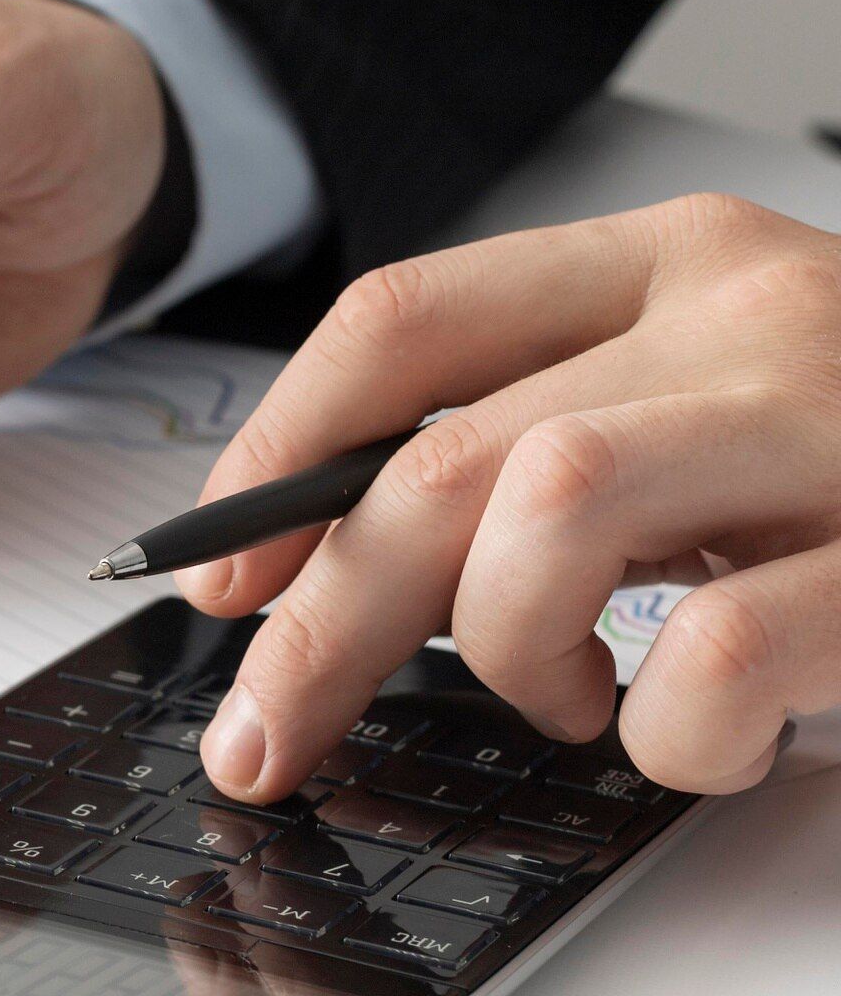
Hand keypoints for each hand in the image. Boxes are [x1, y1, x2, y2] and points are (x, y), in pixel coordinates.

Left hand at [184, 194, 840, 801]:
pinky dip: (663, 730)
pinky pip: (719, 654)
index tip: (218, 574)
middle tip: (265, 733)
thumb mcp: (687, 405)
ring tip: (563, 699)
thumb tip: (322, 564)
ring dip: (505, 651)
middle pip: (438, 454)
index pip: (400, 321)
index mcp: (661, 262)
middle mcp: (741, 315)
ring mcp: (839, 424)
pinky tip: (684, 730)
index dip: (275, 452)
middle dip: (320, 620)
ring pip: (549, 511)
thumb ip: (527, 445)